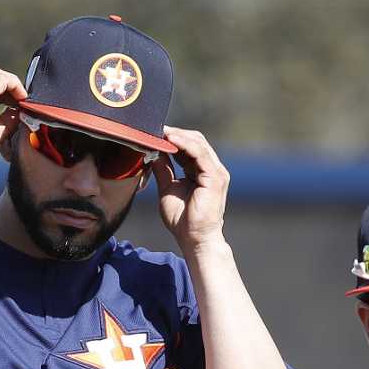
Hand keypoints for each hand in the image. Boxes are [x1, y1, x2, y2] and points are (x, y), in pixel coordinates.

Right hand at [0, 65, 26, 173]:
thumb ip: (4, 124)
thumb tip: (16, 115)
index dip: (3, 91)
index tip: (13, 105)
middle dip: (7, 82)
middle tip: (18, 100)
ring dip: (11, 83)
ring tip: (21, 101)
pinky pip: (2, 79)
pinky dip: (15, 85)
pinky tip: (21, 100)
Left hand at [153, 126, 229, 251]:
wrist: (194, 239)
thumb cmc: (182, 220)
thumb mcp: (167, 189)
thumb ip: (163, 170)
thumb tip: (153, 153)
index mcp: (201, 171)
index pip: (189, 147)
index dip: (172, 139)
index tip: (154, 133)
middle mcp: (211, 169)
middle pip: (195, 141)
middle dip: (175, 134)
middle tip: (155, 129)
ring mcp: (216, 172)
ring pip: (198, 144)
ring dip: (179, 136)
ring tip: (161, 131)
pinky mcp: (215, 177)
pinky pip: (200, 154)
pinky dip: (185, 144)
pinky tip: (171, 139)